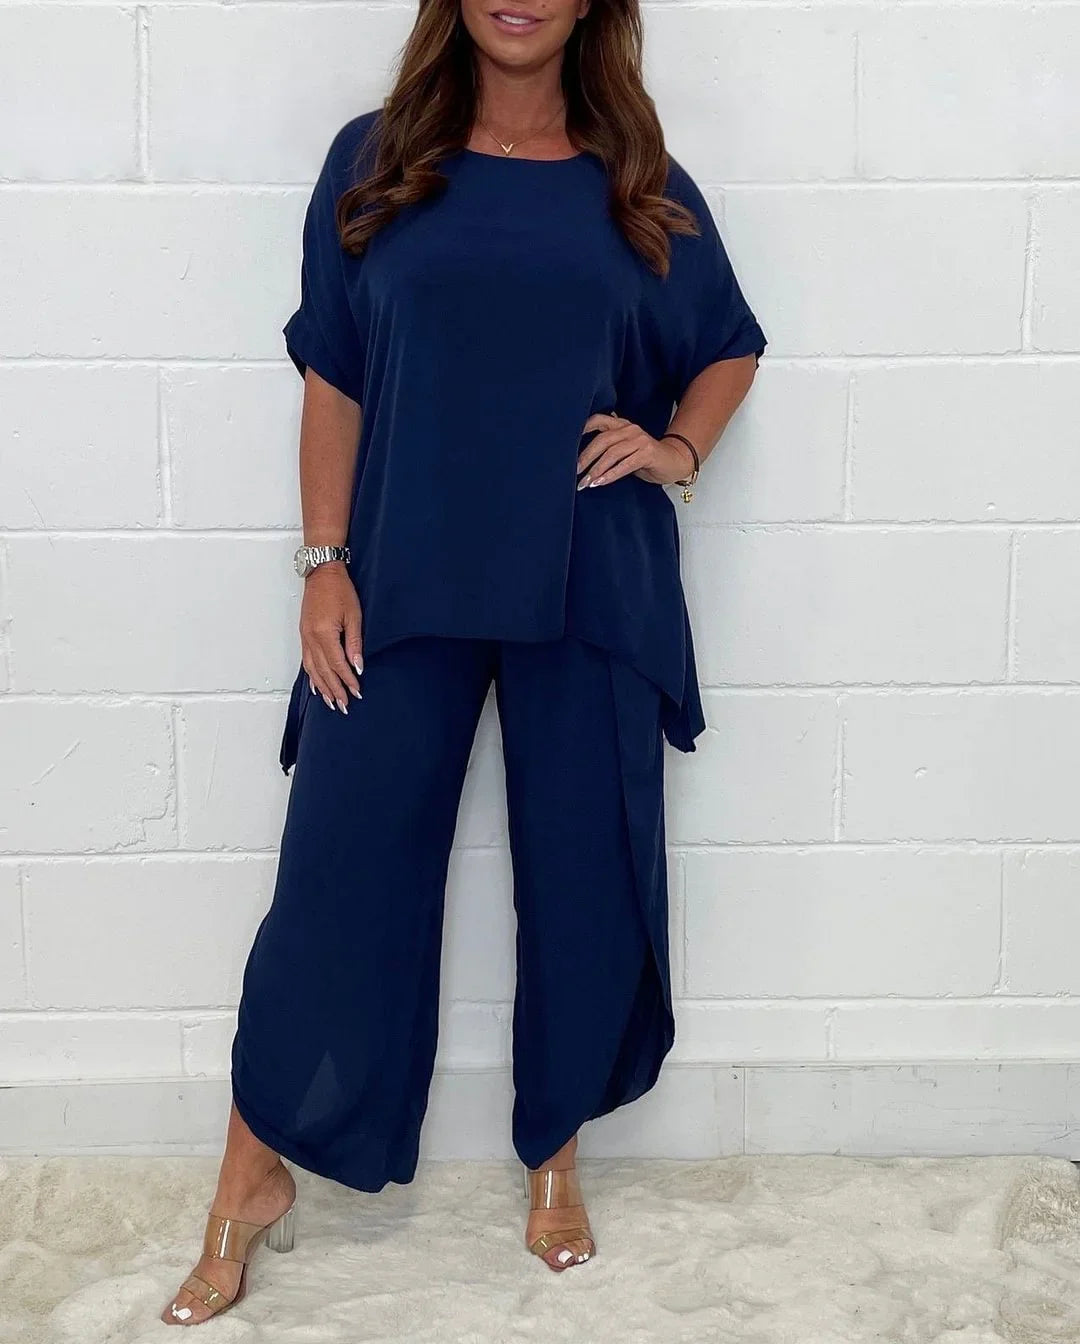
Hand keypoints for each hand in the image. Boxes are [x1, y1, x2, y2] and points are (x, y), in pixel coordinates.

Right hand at [299, 561, 362, 712]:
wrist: (322, 573)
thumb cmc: (340, 590)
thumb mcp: (354, 615)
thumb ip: (354, 643)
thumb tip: (358, 666)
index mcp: (324, 634)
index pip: (338, 665)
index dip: (348, 681)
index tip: (357, 693)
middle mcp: (311, 639)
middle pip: (324, 671)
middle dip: (334, 690)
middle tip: (344, 706)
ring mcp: (305, 637)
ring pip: (313, 669)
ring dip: (322, 688)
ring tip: (330, 702)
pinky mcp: (304, 635)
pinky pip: (306, 661)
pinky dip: (311, 676)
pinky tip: (316, 686)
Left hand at [576, 412, 694, 489]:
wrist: (674, 461)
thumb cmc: (645, 458)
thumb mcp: (625, 449)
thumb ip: (608, 448)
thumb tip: (582, 460)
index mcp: (622, 425)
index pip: (598, 420)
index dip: (582, 429)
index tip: (566, 444)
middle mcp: (630, 429)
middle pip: (602, 440)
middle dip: (586, 457)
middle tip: (574, 471)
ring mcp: (640, 440)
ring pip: (612, 453)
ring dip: (596, 470)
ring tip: (585, 483)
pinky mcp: (648, 453)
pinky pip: (625, 465)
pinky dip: (611, 475)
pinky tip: (601, 483)